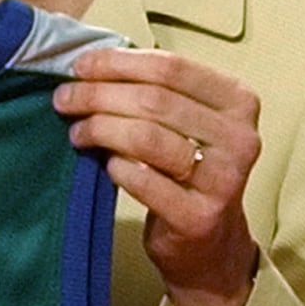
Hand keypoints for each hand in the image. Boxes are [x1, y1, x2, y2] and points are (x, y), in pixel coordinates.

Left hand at [53, 46, 260, 305]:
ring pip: (146, 137)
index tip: (80, 66)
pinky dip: (114, 166)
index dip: (118, 63)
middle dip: (98, 95)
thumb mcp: (185, 123)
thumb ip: (154, 92)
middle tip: (65, 99)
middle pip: (154, 100)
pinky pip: (141, 180)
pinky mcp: (199, 216)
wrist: (210, 243)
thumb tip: (89, 66)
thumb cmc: (187, 171)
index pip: (172, 68)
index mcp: (238, 102)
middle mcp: (239, 138)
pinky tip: (103, 163)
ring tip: (77, 131)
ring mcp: (223, 179)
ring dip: (100, 128)